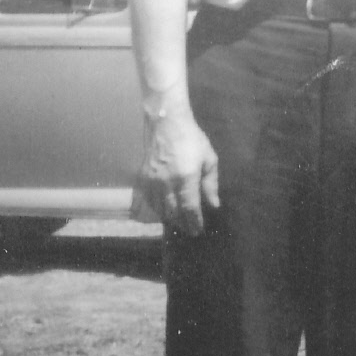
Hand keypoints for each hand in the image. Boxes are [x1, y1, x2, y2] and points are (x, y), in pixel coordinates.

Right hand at [139, 111, 219, 236]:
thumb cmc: (192, 139)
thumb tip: (213, 205)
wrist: (166, 124)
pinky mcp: (142, 178)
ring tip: (180, 223)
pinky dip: (157, 210)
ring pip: (159, 209)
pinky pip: (149, 201)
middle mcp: (166, 182)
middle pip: (173, 212)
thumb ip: (210, 184)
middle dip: (183, 224)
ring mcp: (152, 181)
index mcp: (186, 177)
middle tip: (190, 230)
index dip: (194, 221)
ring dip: (170, 219)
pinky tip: (165, 212)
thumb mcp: (209, 159)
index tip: (199, 230)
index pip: (190, 208)